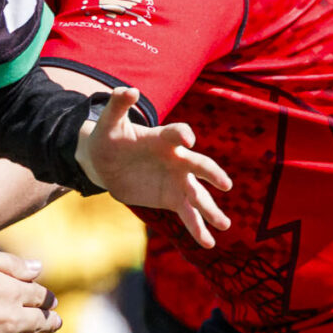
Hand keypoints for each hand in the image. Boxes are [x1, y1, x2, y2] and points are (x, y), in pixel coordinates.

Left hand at [73, 88, 233, 246]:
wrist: (107, 163)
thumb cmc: (110, 138)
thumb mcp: (109, 122)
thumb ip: (118, 105)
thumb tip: (128, 89)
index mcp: (163, 139)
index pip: (177, 134)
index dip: (182, 134)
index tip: (187, 140)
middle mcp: (177, 159)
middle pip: (198, 165)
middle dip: (211, 174)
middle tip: (225, 184)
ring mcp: (177, 181)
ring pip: (198, 196)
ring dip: (211, 210)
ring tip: (225, 224)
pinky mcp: (172, 199)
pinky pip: (188, 215)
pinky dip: (198, 229)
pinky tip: (208, 243)